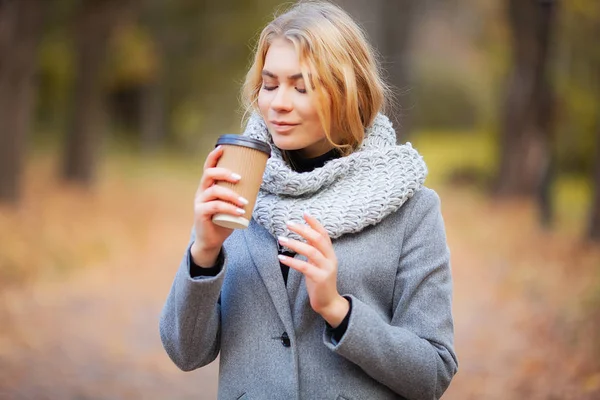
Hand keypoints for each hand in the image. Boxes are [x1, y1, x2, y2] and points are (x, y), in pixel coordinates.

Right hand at [191, 145, 247, 265]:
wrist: (212, 240)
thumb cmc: (224, 219)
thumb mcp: (232, 204)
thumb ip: (241, 192)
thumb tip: (260, 179)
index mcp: (208, 186)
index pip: (208, 167)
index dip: (213, 156)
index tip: (223, 148)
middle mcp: (201, 191)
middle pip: (209, 174)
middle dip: (225, 173)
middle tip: (240, 178)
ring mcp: (200, 202)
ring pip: (214, 191)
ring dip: (231, 195)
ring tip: (244, 202)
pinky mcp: (200, 213)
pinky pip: (214, 207)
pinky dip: (229, 208)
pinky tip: (239, 212)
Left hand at [277, 213, 349, 327]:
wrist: (328, 302)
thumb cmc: (320, 281)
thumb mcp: (318, 263)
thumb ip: (314, 249)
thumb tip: (305, 234)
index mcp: (330, 253)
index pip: (324, 234)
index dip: (314, 223)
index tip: (304, 213)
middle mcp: (330, 258)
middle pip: (318, 239)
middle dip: (303, 229)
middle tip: (288, 224)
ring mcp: (326, 268)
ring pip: (311, 251)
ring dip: (294, 243)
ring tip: (281, 239)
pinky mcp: (320, 278)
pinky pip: (304, 267)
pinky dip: (291, 261)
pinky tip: (281, 258)